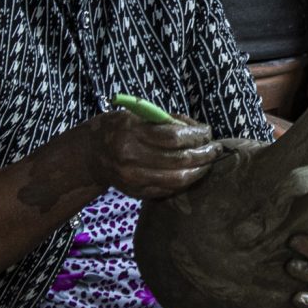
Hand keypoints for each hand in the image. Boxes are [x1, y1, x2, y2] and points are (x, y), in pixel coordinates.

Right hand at [90, 109, 220, 201]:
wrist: (92, 153)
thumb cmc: (119, 128)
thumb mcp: (137, 115)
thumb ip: (166, 121)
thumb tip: (199, 129)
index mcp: (131, 132)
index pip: (173, 137)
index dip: (196, 136)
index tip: (208, 132)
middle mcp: (131, 157)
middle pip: (178, 160)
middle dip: (203, 154)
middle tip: (215, 149)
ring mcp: (133, 178)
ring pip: (176, 179)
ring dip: (199, 171)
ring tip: (208, 162)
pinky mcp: (136, 193)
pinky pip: (168, 190)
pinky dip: (184, 182)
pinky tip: (193, 173)